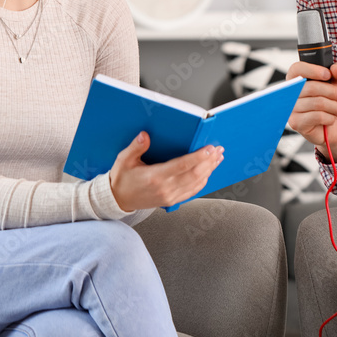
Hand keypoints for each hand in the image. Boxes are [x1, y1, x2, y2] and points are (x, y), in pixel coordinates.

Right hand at [108, 132, 222, 211]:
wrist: (118, 200)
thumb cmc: (122, 179)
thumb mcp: (124, 160)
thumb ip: (136, 147)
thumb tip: (145, 135)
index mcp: (155, 176)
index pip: (182, 166)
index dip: (198, 157)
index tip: (210, 148)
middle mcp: (165, 188)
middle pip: (194, 175)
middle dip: (209, 162)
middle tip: (219, 150)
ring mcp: (170, 196)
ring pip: (196, 183)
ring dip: (209, 170)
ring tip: (217, 158)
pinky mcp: (172, 201)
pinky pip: (192, 192)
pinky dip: (203, 181)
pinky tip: (208, 172)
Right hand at [286, 60, 336, 161]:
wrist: (336, 126)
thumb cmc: (333, 102)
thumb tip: (335, 68)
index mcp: (298, 79)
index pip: (297, 69)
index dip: (312, 70)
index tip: (328, 74)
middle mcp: (291, 93)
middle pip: (311, 87)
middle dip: (332, 92)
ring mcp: (292, 109)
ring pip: (316, 103)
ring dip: (334, 106)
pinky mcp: (296, 123)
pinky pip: (316, 116)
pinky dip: (329, 118)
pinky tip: (330, 119)